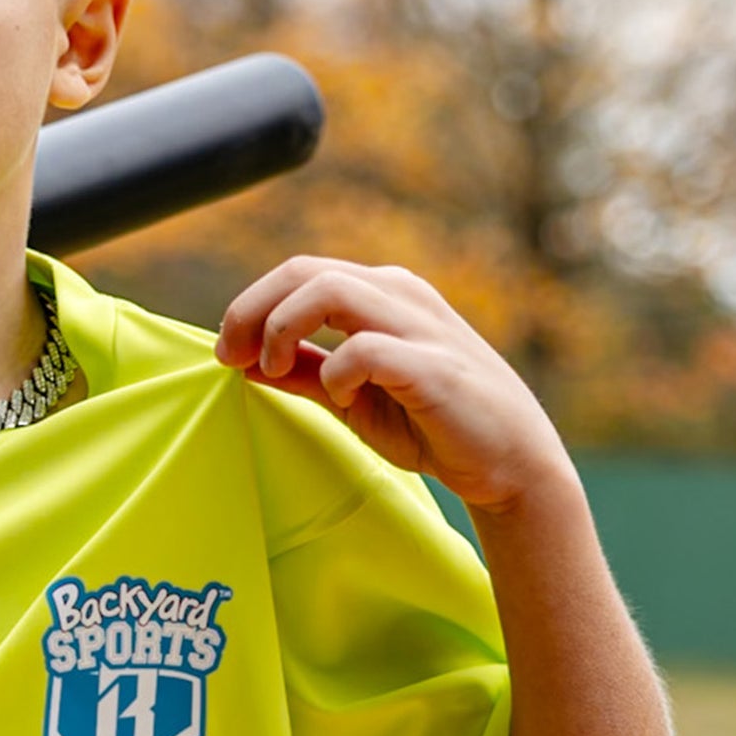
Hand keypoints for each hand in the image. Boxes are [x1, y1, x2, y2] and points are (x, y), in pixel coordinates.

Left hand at [213, 255, 575, 512]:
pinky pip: (363, 348)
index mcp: (380, 293)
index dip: (250, 306)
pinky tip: (342, 397)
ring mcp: (419, 325)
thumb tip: (243, 361)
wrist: (509, 463)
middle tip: (232, 357)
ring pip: (329, 290)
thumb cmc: (431, 424)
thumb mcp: (351, 396)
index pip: (299, 272)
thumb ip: (303, 372)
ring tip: (274, 371)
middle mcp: (399, 295)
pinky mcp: (433, 365)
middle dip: (252, 311)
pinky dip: (336, 372)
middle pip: (304, 271)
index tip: (226, 352)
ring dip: (283, 329)